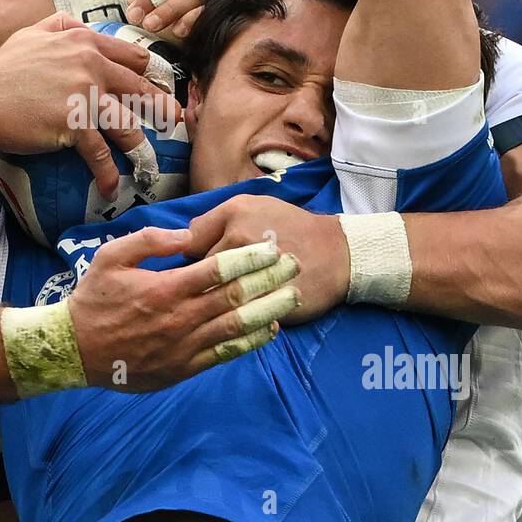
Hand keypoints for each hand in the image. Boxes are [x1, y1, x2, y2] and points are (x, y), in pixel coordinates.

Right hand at [0, 12, 180, 199]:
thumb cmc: (0, 72)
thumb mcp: (29, 36)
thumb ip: (58, 25)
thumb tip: (75, 23)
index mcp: (84, 40)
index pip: (134, 57)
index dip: (153, 76)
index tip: (162, 90)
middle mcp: (90, 63)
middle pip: (140, 90)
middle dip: (163, 109)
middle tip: (177, 124)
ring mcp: (84, 94)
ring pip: (127, 124)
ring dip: (141, 149)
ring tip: (149, 166)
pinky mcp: (75, 124)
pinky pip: (101, 152)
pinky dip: (107, 173)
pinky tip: (110, 186)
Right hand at [69, 226, 300, 390]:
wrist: (74, 350)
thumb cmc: (93, 299)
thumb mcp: (111, 257)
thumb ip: (150, 241)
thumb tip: (186, 235)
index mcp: (165, 289)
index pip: (218, 270)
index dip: (249, 257)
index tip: (272, 246)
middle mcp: (180, 318)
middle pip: (236, 297)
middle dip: (269, 279)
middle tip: (295, 265)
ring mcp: (184, 346)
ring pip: (237, 327)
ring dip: (269, 310)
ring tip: (293, 297)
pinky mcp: (184, 368)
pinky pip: (225, 354)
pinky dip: (250, 342)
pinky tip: (269, 329)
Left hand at [186, 195, 348, 323]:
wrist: (336, 253)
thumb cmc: (290, 227)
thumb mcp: (253, 206)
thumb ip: (216, 220)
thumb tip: (185, 240)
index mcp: (234, 215)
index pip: (190, 243)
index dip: (195, 255)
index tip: (204, 261)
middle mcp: (239, 240)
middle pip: (198, 271)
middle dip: (201, 280)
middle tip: (216, 282)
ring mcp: (251, 271)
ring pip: (212, 295)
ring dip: (213, 301)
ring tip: (225, 300)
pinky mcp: (263, 300)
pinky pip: (233, 314)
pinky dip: (233, 316)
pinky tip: (241, 311)